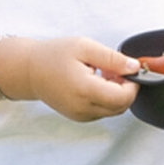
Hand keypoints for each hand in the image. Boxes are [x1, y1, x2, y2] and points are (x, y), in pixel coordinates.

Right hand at [0, 35, 138, 121]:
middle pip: (121, 107)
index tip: (127, 69)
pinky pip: (102, 112)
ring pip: (113, 111)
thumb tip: (135, 67)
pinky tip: (96, 83)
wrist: (28, 70)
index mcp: (85, 90)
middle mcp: (82, 108)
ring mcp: (79, 115)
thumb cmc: (53, 55)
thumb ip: (113, 59)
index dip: (132, 84)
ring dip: (117, 95)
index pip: (123, 98)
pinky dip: (106, 99)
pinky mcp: (78, 117)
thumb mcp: (85, 47)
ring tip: (102, 74)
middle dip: (126, 89)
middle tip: (115, 70)